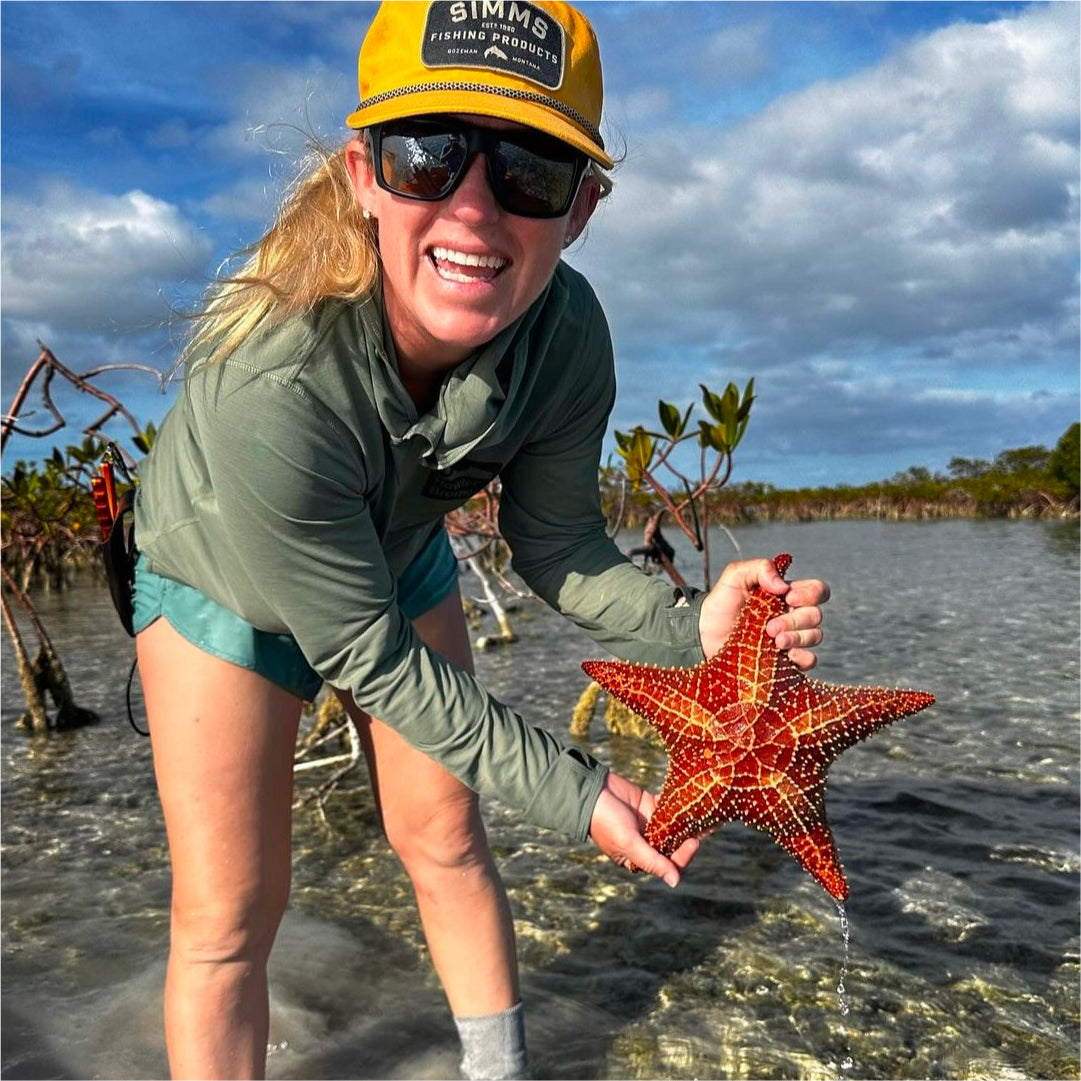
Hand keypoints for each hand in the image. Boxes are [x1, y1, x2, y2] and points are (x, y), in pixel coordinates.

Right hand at [589, 773, 698, 886]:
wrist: (590, 790)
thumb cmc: (604, 821)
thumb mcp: (628, 843)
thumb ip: (652, 861)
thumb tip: (675, 883)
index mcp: (638, 859)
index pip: (668, 864)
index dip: (683, 856)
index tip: (693, 842)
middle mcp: (646, 843)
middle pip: (674, 846)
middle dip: (689, 839)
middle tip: (704, 826)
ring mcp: (650, 824)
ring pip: (675, 827)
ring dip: (688, 822)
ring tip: (704, 814)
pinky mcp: (650, 805)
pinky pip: (669, 808)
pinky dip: (679, 805)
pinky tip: (691, 800)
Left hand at [699, 557, 829, 669]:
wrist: (704, 633)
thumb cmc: (721, 602)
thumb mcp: (736, 576)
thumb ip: (760, 568)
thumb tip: (783, 586)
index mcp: (787, 594)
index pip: (817, 590)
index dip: (811, 594)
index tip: (787, 597)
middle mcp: (793, 615)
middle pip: (815, 615)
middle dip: (795, 620)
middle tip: (770, 627)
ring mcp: (791, 638)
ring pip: (815, 636)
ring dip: (798, 638)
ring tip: (774, 640)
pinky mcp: (785, 659)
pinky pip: (810, 660)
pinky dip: (803, 657)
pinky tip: (785, 655)